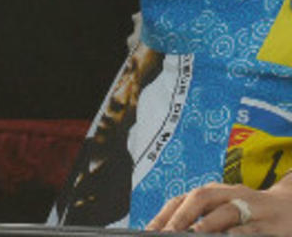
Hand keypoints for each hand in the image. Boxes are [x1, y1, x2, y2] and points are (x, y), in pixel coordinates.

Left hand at [148, 182, 288, 233]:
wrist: (291, 208)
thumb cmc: (251, 214)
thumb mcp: (224, 212)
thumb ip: (201, 220)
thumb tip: (170, 232)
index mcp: (212, 193)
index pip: (181, 200)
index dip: (164, 215)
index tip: (149, 231)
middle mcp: (229, 194)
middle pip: (201, 199)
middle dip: (182, 217)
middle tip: (166, 234)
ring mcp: (251, 206)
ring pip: (228, 210)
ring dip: (210, 223)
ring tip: (194, 234)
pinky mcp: (271, 222)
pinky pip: (254, 228)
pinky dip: (241, 233)